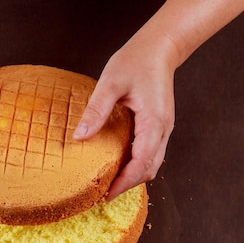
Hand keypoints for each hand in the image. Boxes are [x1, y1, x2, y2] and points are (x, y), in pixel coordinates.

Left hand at [74, 32, 175, 200]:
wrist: (159, 48)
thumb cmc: (136, 61)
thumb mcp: (111, 82)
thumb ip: (96, 110)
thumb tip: (80, 136)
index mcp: (154, 121)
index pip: (141, 161)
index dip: (125, 181)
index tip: (107, 194)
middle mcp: (163, 129)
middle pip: (150, 168)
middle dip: (128, 184)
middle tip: (103, 194)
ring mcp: (164, 129)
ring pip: (153, 163)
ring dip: (134, 176)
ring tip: (110, 183)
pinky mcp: (160, 126)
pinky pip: (152, 153)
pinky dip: (137, 164)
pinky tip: (119, 164)